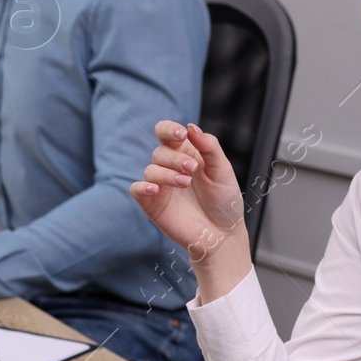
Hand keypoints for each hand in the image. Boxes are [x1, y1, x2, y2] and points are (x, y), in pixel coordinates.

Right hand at [129, 121, 250, 299]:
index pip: (167, 133)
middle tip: (192, 169)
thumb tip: (191, 127)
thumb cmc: (224, 201)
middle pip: (160, 152)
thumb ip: (209, 147)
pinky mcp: (152, 204)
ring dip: (166, 174)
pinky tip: (155, 189)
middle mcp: (170, 167)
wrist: (223, 234)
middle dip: (175, 158)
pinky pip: (137, 190)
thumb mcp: (223, 170)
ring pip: (150, 170)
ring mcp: (160, 186)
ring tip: (185, 183)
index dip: (169, 129)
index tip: (181, 134)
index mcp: (187, 153)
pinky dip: (142, 187)